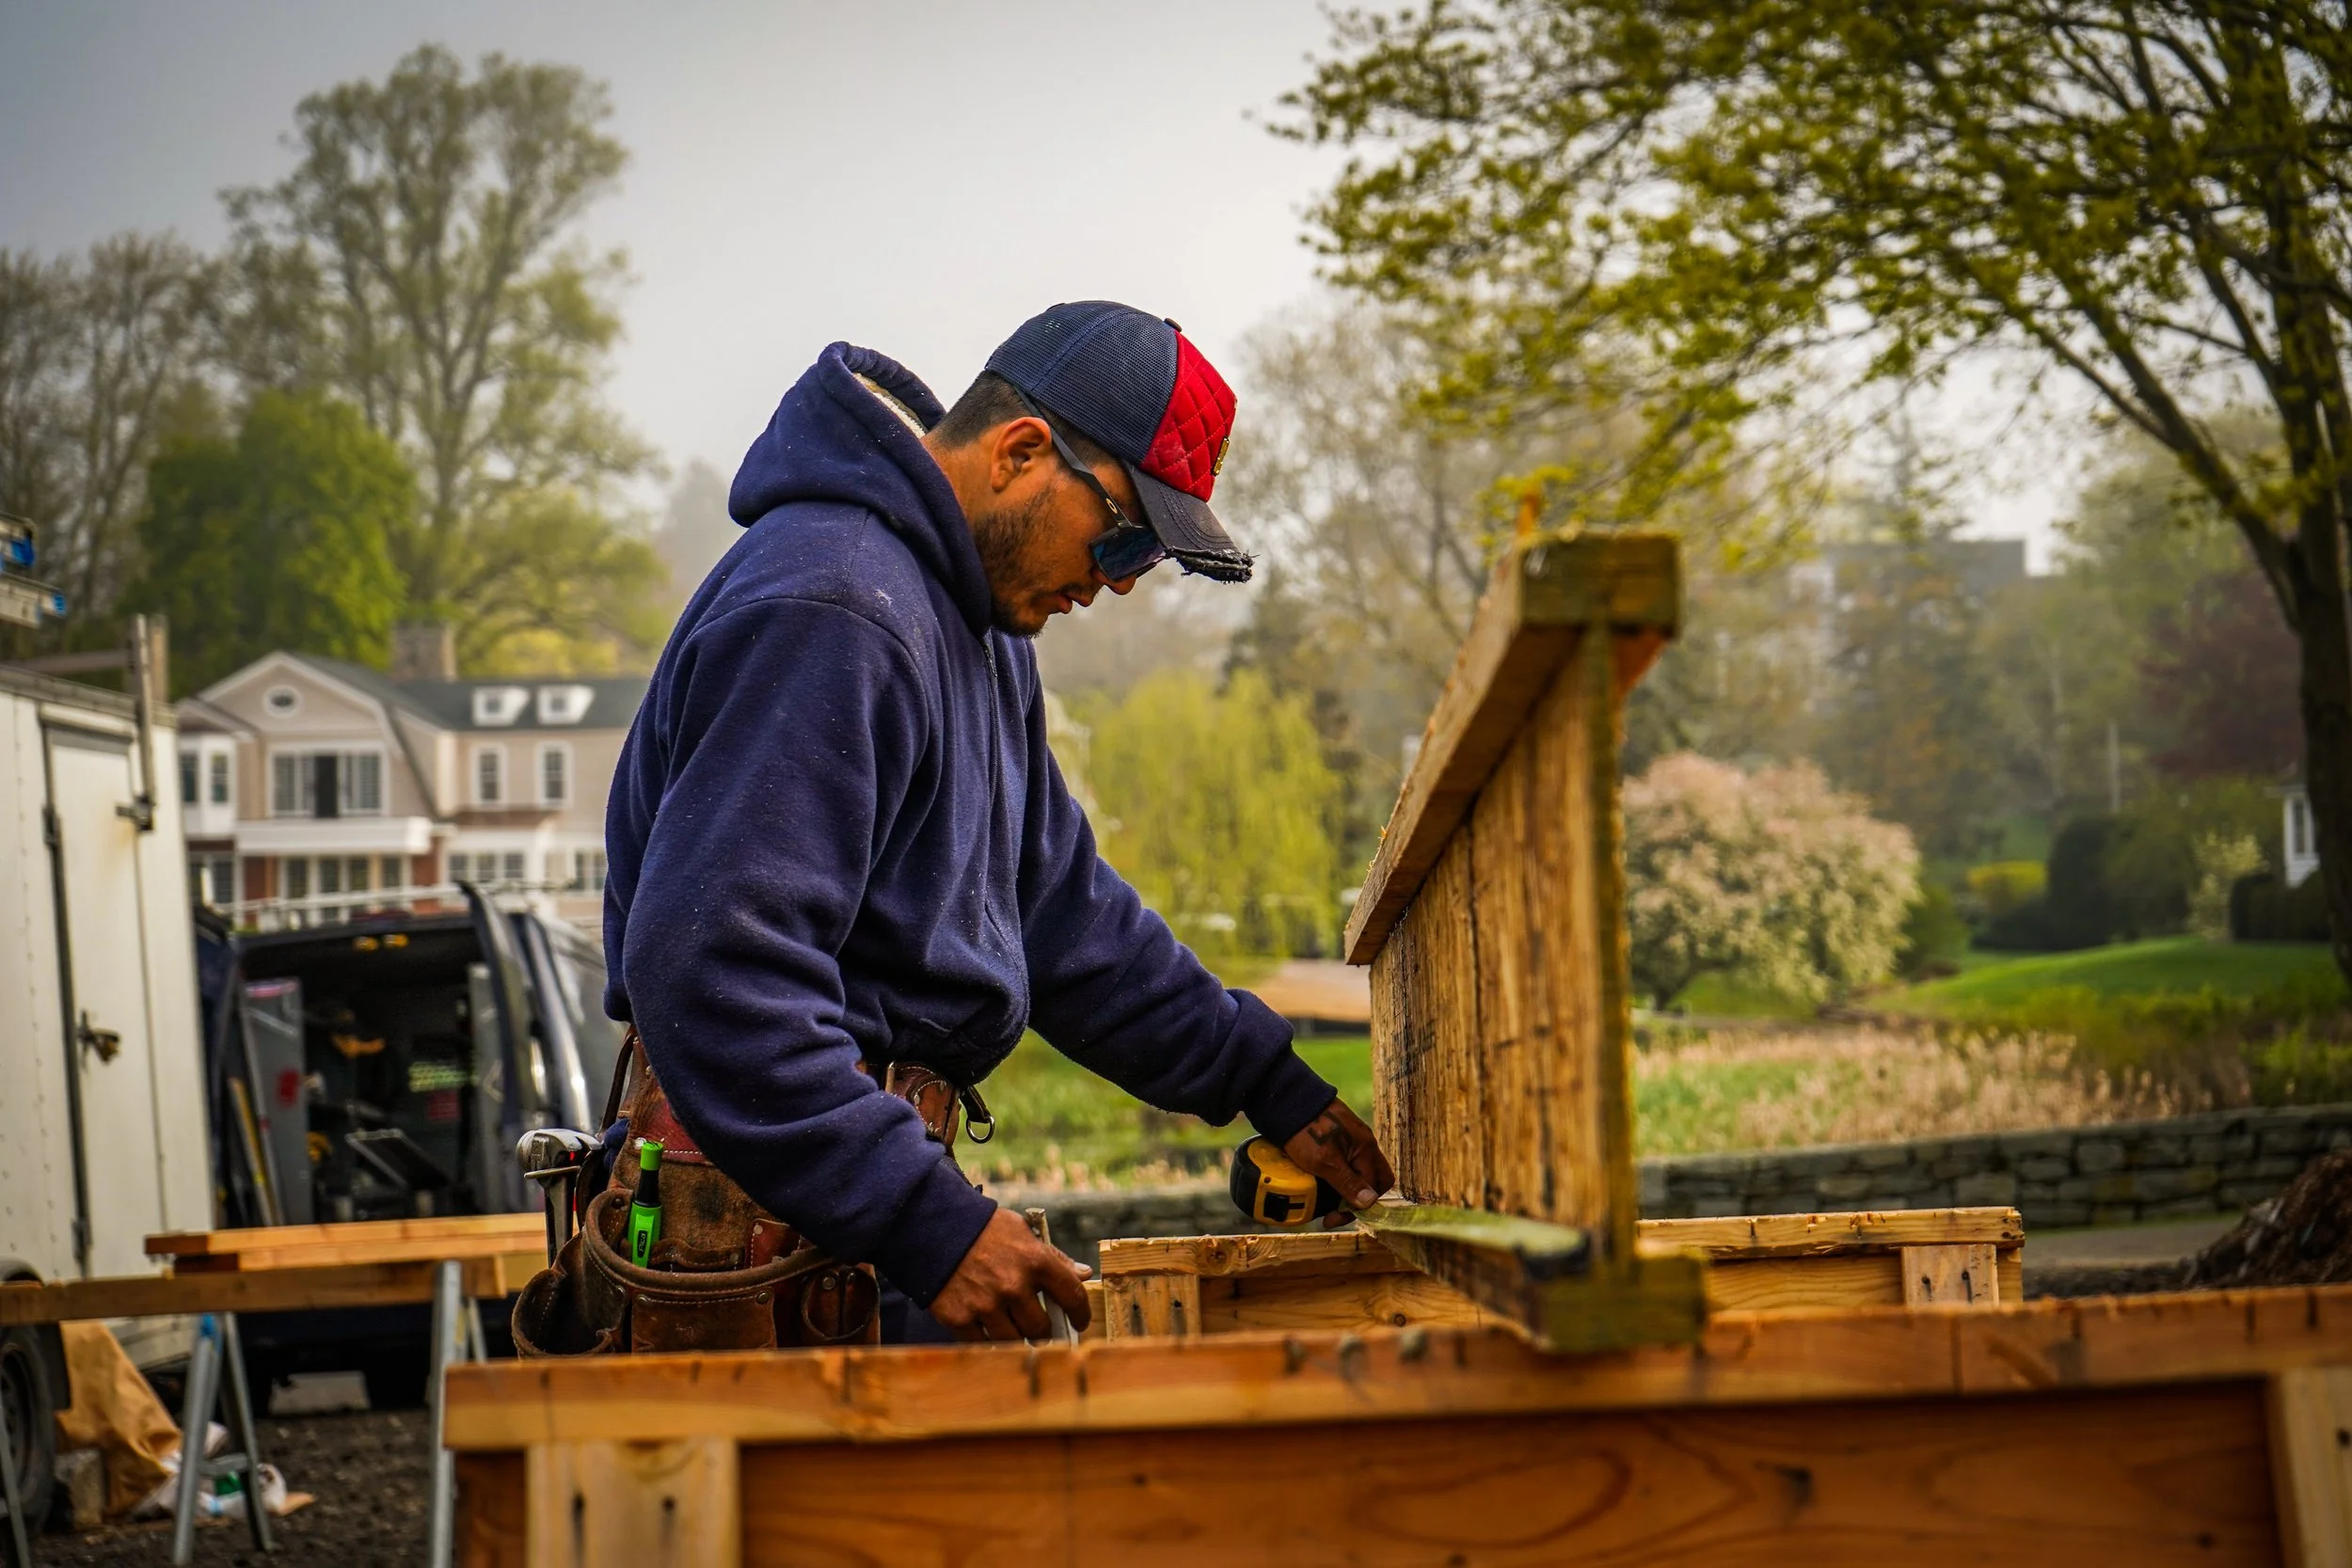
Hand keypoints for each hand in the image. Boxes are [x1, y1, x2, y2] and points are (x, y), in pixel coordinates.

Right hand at [928, 1207, 1093, 1341]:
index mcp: (1035, 1260)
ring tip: (1012, 1328)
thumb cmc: (984, 1229)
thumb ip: (1054, 1257)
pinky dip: (987, 1339)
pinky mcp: (960, 1318)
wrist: (933, 1228)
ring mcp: (986, 1305)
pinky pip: (983, 1343)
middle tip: (1039, 1328)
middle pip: (1041, 1328)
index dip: (1080, 1314)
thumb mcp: (1023, 1232)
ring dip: (1017, 1337)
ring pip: (1014, 1341)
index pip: (1072, 1296)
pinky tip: (987, 1329)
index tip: (1080, 1323)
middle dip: (1043, 1330)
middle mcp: (1013, 1285)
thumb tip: (1084, 1274)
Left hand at [1282, 1097, 1395, 1224]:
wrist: (1288, 1099)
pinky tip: (1321, 1181)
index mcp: (1366, 1148)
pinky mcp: (1337, 1138)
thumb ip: (1347, 1182)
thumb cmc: (1306, 1129)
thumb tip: (1369, 1202)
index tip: (1334, 1217)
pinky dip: (1337, 1176)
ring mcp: (1350, 1140)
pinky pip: (1346, 1163)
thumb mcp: (1325, 1161)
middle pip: (1373, 1179)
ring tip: (1324, 1200)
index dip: (1358, 1207)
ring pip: (1358, 1172)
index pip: (1375, 1186)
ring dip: (1345, 1189)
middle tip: (1333, 1211)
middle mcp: (1363, 1144)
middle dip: (1357, 1199)